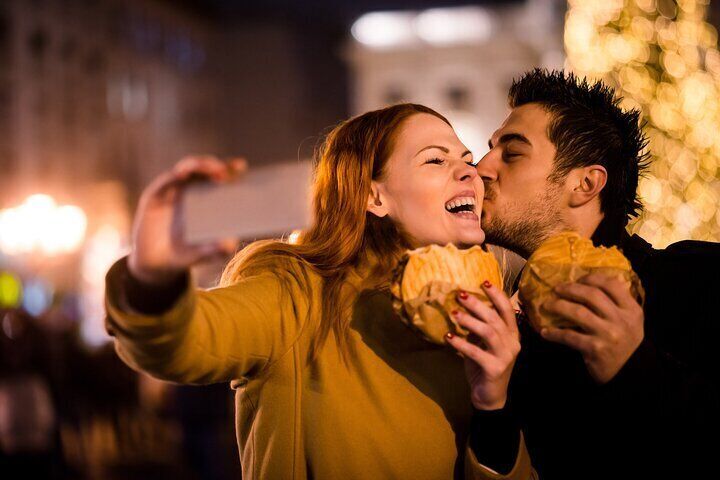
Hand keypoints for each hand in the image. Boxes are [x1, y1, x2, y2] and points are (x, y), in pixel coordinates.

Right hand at [128, 155, 246, 284]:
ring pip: (192, 168)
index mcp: (213, 202)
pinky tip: (182, 175)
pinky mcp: (160, 190)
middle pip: (211, 170)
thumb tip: (229, 245)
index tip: (242, 166)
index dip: (234, 172)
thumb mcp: (199, 255)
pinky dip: (178, 173)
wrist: (154, 259)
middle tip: (228, 170)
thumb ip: (213, 251)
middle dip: (221, 166)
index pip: (226, 181)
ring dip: (202, 165)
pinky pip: (171, 177)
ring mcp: (179, 188)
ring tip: (210, 170)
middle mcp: (197, 190)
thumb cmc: (184, 254)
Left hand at [445, 281, 519, 409]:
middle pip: (495, 318)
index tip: (483, 282)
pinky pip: (476, 352)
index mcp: (512, 334)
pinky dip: (460, 343)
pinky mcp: (494, 369)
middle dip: (478, 304)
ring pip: (488, 332)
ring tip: (454, 313)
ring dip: (469, 321)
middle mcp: (512, 343)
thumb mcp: (482, 343)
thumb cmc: (484, 365)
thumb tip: (463, 307)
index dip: (496, 295)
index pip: (507, 310)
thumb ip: (478, 328)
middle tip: (461, 295)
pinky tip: (448, 336)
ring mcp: (505, 356)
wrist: (490, 397)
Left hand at [540, 273, 643, 383]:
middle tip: (556, 289)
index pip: (611, 285)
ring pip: (578, 312)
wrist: (630, 373)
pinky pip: (569, 336)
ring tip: (547, 305)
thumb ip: (620, 302)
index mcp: (631, 310)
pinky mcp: (594, 348)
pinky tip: (545, 332)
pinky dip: (554, 333)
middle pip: (591, 295)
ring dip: (558, 306)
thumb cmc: (626, 342)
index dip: (591, 278)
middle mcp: (621, 320)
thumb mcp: (630, 321)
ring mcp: (607, 334)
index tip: (577, 279)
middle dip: (570, 289)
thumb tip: (604, 279)